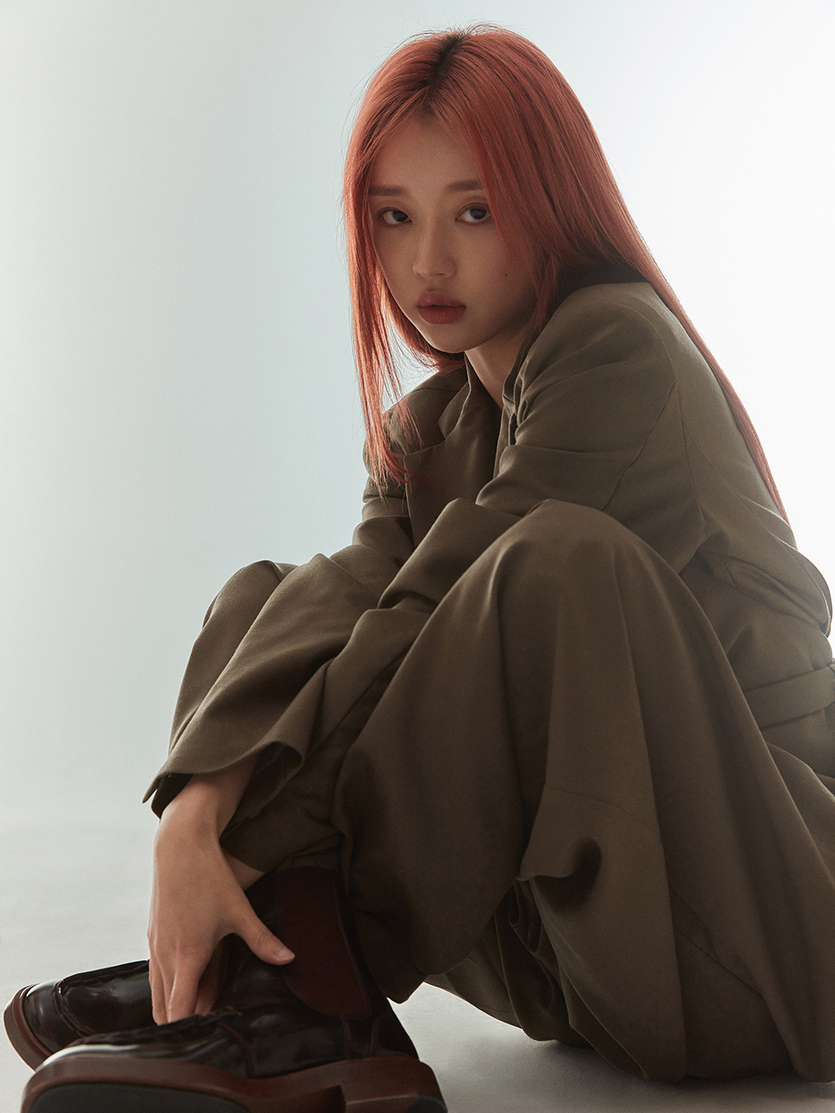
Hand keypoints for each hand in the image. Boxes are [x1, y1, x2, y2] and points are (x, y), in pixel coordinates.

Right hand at [148, 770, 293, 1023]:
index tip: (206, 1037)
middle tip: (208, 1029)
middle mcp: (165, 955)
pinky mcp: (152, 935)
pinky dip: (168, 985)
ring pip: (156, 994)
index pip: (178, 1011)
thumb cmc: (209, 876)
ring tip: (200, 1010)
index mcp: (187, 955)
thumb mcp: (240, 910)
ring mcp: (155, 946)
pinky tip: (188, 982)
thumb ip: (263, 940)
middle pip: (163, 1012)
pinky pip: (155, 974)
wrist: (180, 845)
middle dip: (183, 1023)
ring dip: (175, 1004)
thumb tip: (290, 959)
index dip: (190, 1029)